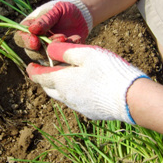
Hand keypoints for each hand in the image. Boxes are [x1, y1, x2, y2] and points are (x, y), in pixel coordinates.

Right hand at [14, 0, 92, 60]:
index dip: (26, 42)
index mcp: (30, 29)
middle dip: (45, 48)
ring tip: (67, 37)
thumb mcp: (55, 11)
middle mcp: (37, 43)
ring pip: (47, 59)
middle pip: (32, 53)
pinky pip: (62, 60)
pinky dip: (69, 51)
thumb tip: (32, 29)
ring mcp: (49, 51)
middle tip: (60, 37)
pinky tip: (76, 39)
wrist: (81, 15)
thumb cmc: (64, 10)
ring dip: (57, 50)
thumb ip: (44, 20)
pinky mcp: (61, 56)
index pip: (20, 38)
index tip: (36, 41)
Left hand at [26, 41, 148, 122]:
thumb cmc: (108, 71)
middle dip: (45, 79)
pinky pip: (76, 102)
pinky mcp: (91, 112)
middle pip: (49, 89)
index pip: (40, 77)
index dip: (33, 71)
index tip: (30, 66)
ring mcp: (79, 107)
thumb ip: (64, 51)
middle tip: (47, 71)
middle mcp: (67, 97)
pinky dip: (74, 93)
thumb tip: (48, 49)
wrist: (131, 99)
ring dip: (60, 87)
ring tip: (66, 77)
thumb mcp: (85, 53)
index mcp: (62, 81)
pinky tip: (84, 88)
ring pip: (63, 97)